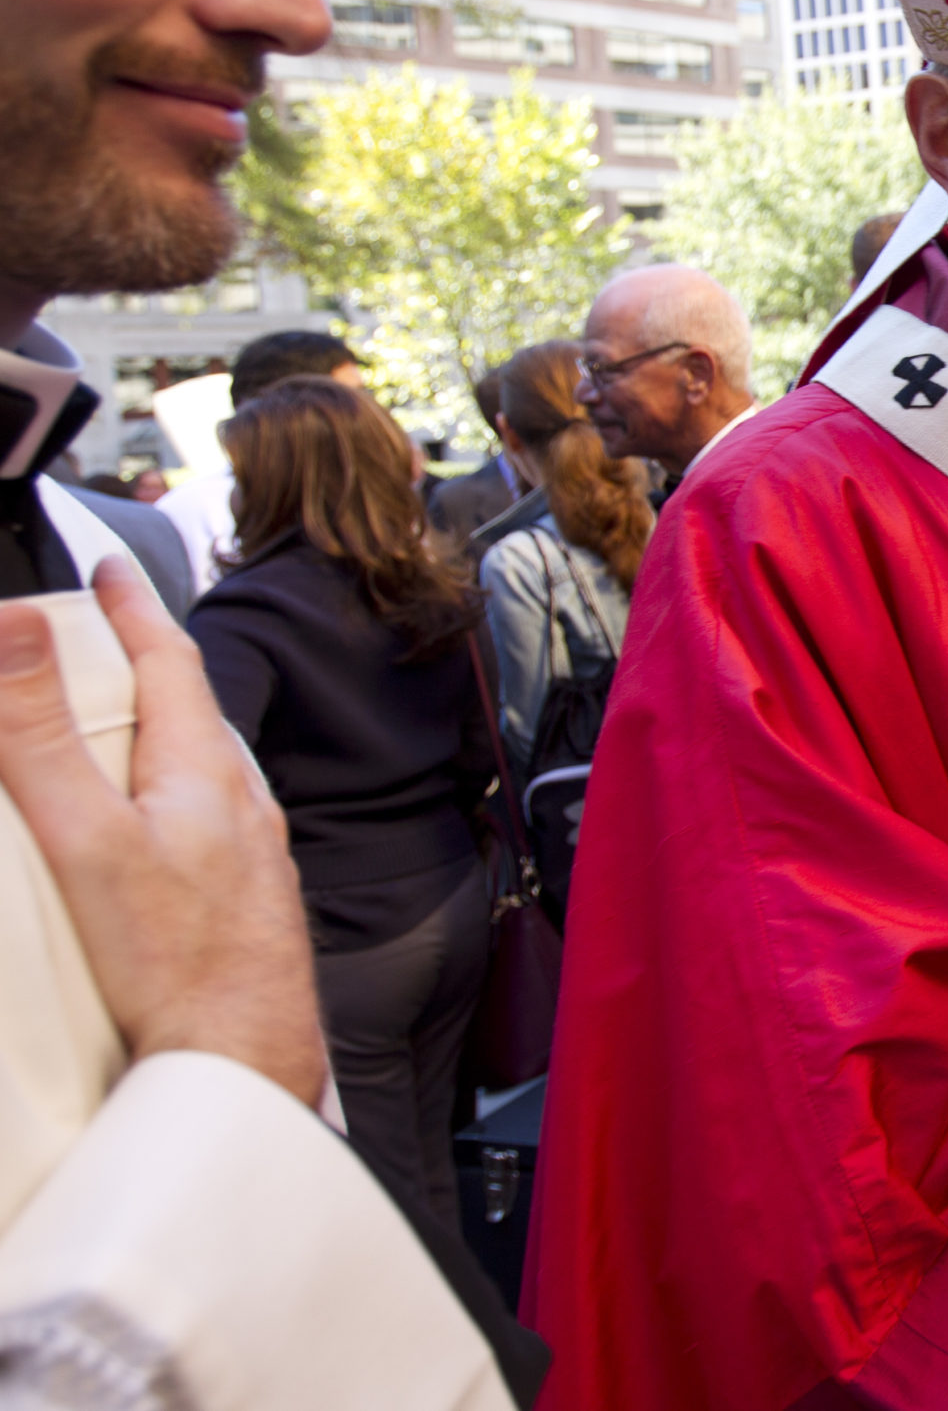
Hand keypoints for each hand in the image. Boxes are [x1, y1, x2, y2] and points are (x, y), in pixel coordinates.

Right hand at [0, 559, 327, 1105]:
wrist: (247, 1056)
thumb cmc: (181, 961)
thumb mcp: (88, 837)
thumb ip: (44, 736)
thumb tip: (16, 627)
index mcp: (205, 769)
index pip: (170, 659)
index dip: (134, 608)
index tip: (108, 568)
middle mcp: (239, 800)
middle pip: (185, 710)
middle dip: (140, 667)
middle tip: (99, 636)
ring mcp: (246, 850)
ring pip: (194, 767)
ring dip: (150, 734)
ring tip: (108, 725)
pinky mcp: (241, 898)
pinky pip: (197, 821)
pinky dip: (158, 799)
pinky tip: (141, 830)